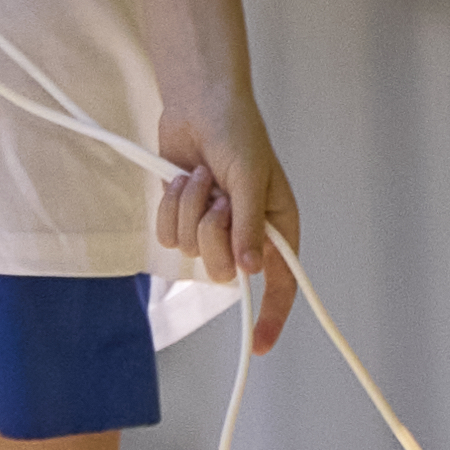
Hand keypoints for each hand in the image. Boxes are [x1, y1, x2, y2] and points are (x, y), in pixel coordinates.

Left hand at [156, 101, 303, 357]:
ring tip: (202, 177)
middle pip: (223, 271)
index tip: (259, 343)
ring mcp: (212, 227)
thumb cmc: (238, 135)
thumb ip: (249, 226)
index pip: (281, 282)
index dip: (271, 314)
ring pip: (191, 250)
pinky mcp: (182, 217)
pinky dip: (170, 206)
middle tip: (218, 199)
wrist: (200, 106)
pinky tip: (182, 178)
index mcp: (276, 227)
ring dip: (190, 209)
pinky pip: (167, 235)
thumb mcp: (250, 179)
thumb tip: (251, 269)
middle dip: (213, 235)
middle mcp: (245, 233)